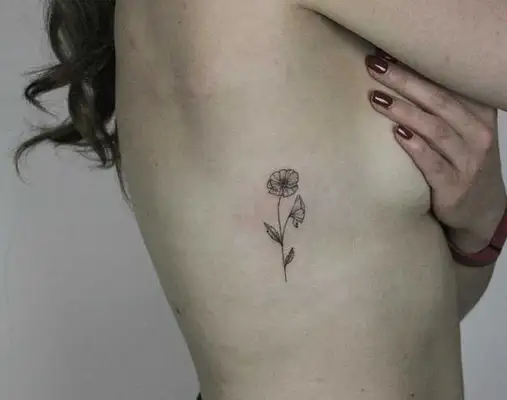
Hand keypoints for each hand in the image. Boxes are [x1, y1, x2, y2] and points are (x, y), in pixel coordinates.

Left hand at [365, 48, 505, 249]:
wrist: (482, 210)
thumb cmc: (464, 162)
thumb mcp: (465, 131)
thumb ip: (444, 107)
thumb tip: (400, 76)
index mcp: (481, 115)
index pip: (450, 84)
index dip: (419, 67)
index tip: (389, 53)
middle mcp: (479, 134)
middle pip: (439, 101)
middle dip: (405, 81)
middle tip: (375, 67)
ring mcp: (468, 161)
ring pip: (436, 129)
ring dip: (405, 111)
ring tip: (377, 98)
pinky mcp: (454, 186)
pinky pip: (433, 163)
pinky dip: (415, 147)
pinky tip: (397, 134)